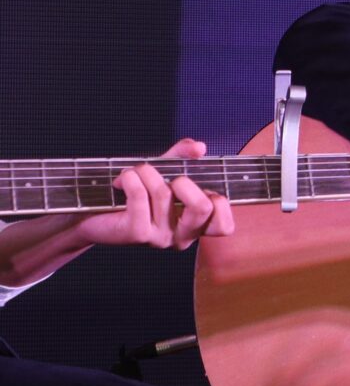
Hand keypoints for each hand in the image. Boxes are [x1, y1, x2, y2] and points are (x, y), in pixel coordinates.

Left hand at [79, 140, 234, 251]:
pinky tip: (122, 180)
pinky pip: (140, 197)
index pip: (224, 226)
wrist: (90, 212)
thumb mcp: (162, 172)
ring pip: (165, 194)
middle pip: (202, 207)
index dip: (218, 202)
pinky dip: (131, 179)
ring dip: (147, 172)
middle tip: (169, 179)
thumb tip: (199, 147)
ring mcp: (159, 238)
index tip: (200, 189)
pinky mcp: (136, 233)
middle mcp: (180, 237)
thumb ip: (183, 157)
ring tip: (134, 173)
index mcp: (193, 227)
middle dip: (184, 181)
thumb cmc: (131, 193)